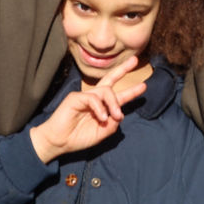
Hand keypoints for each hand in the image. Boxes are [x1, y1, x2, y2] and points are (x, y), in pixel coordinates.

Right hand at [29, 56, 148, 161]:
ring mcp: (85, 97)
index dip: (131, 92)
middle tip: (135, 61)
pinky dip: (99, 108)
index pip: (118, 96)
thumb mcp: (101, 133)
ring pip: (105, 91)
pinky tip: (102, 117)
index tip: (144, 86)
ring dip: (114, 103)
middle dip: (122, 70)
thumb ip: (112, 124)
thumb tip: (120, 115)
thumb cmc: (78, 138)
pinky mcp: (76, 98)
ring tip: (116, 116)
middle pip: (110, 80)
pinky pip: (92, 98)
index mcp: (102, 107)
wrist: (60, 142)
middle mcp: (94, 99)